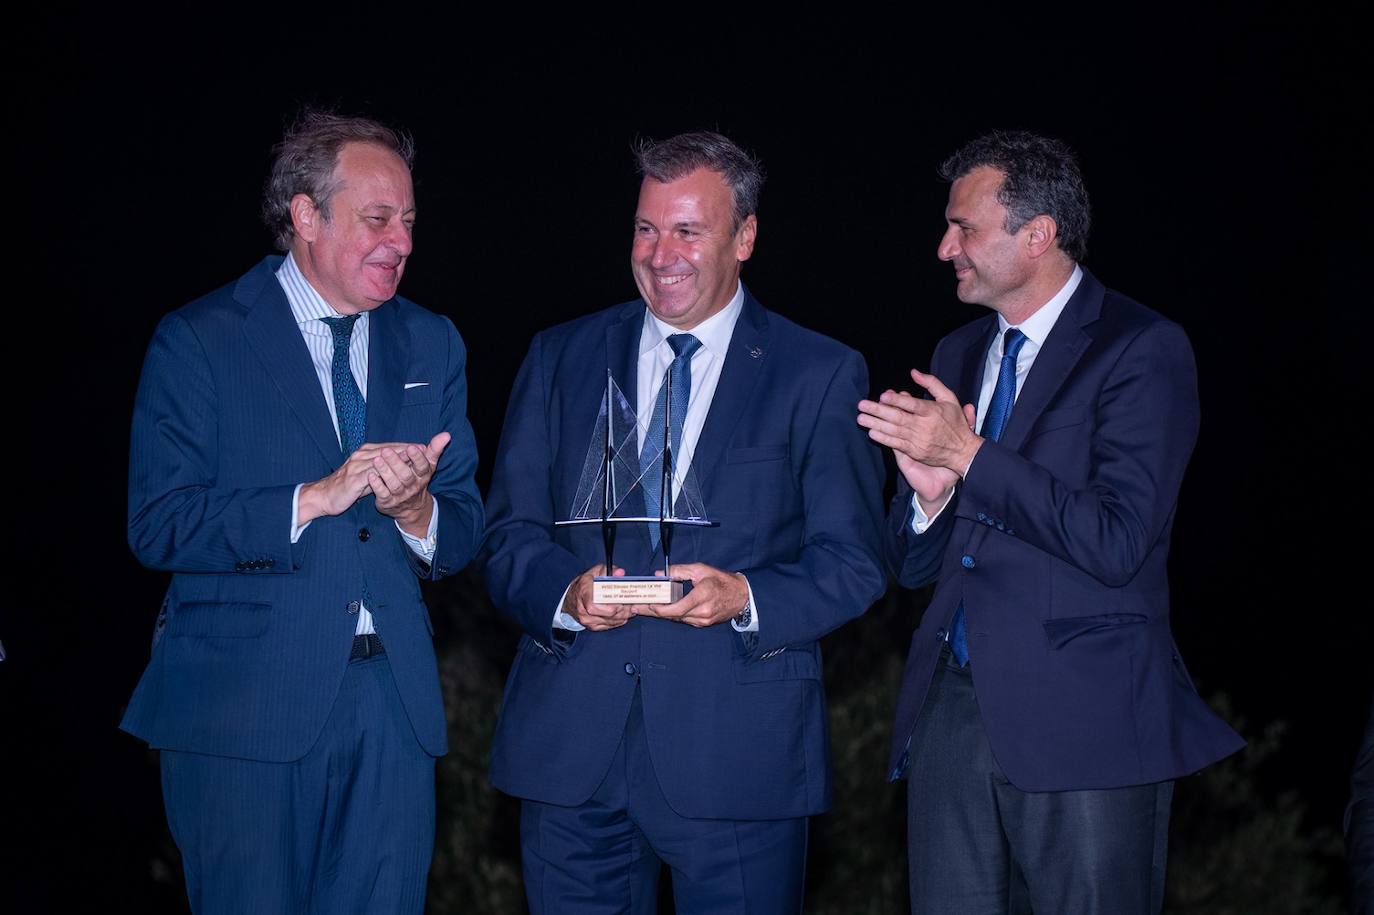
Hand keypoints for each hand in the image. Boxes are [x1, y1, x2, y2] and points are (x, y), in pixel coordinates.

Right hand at [297, 432, 449, 529]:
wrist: (324, 496)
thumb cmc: (348, 487)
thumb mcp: (368, 476)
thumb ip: (382, 470)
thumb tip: (399, 466)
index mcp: (366, 453)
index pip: (390, 447)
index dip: (407, 447)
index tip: (424, 447)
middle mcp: (362, 456)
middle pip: (388, 450)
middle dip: (407, 450)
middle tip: (424, 449)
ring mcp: (357, 466)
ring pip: (382, 459)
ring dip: (399, 458)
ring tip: (415, 458)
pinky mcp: (354, 478)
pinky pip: (372, 474)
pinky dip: (385, 472)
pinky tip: (397, 474)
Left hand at [371, 432, 450, 535]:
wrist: (411, 508)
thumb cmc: (417, 479)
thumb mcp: (428, 465)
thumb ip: (434, 450)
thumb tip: (446, 435)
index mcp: (423, 476)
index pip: (422, 466)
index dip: (417, 458)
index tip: (411, 447)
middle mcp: (412, 486)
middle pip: (405, 475)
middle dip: (396, 463)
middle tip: (386, 451)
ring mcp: (400, 495)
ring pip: (393, 484)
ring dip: (385, 472)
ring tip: (377, 460)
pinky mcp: (387, 502)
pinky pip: (382, 494)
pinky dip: (376, 485)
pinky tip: (370, 475)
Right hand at [563, 565, 633, 631]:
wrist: (572, 599)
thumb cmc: (585, 584)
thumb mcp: (596, 572)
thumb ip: (610, 571)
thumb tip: (620, 573)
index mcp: (584, 593)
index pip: (594, 606)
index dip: (611, 606)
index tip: (621, 601)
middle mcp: (583, 609)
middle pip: (608, 615)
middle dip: (623, 609)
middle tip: (631, 603)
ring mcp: (587, 620)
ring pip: (612, 622)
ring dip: (624, 615)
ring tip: (629, 607)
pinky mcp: (592, 627)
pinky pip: (611, 626)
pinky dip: (619, 620)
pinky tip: (622, 612)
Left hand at [632, 563, 748, 627]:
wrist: (742, 596)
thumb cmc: (722, 581)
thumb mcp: (701, 569)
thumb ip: (679, 571)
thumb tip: (660, 574)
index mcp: (701, 596)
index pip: (675, 608)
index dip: (658, 609)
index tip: (646, 605)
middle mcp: (702, 612)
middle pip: (672, 615)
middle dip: (653, 611)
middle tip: (636, 608)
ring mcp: (703, 620)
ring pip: (677, 619)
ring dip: (662, 614)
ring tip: (645, 608)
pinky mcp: (703, 624)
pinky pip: (684, 620)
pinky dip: (673, 614)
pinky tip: (662, 610)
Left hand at [857, 369, 979, 496]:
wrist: (963, 451)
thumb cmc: (955, 422)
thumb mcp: (949, 398)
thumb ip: (932, 383)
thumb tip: (914, 372)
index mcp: (932, 411)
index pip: (912, 405)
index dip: (897, 400)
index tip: (883, 395)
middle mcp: (924, 426)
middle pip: (898, 417)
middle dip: (878, 411)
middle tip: (861, 405)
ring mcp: (919, 439)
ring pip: (894, 430)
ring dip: (875, 424)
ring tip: (861, 418)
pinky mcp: (915, 451)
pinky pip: (896, 444)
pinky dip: (884, 439)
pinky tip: (872, 433)